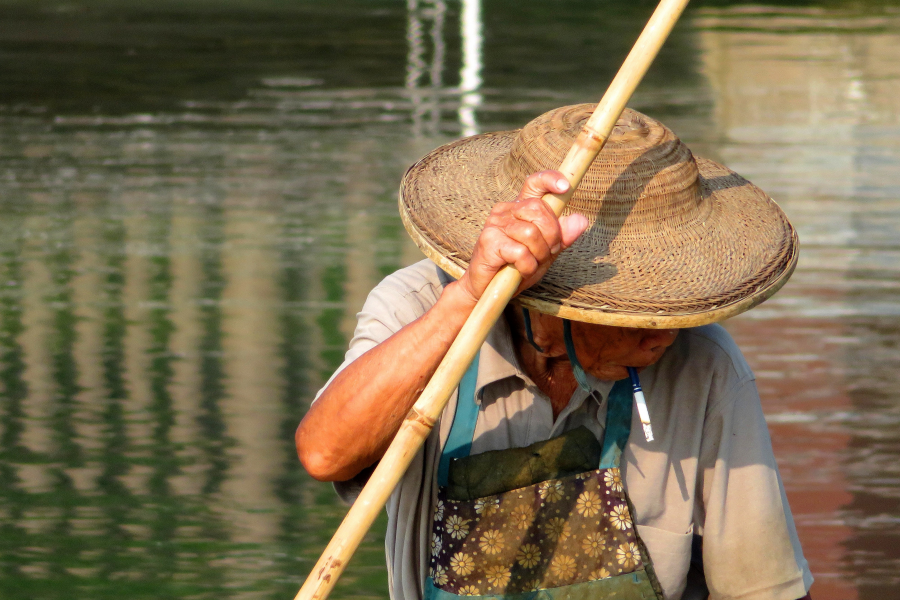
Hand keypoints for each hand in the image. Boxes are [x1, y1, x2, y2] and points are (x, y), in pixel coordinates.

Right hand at [455, 170, 588, 302]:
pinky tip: (519, 271)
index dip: (550, 179)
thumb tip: (581, 219)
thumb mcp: (546, 252)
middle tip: (543, 254)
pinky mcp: (488, 240)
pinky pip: (520, 252)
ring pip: (531, 233)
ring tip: (529, 264)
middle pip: (539, 210)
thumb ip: (562, 236)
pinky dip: (527, 266)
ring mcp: (495, 224)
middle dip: (551, 236)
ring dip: (538, 255)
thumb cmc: (517, 267)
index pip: (534, 183)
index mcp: (520, 207)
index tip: (565, 186)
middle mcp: (506, 210)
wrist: (489, 289)